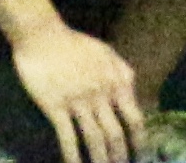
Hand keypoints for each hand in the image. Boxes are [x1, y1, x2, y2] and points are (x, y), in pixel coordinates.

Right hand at [9, 20, 143, 162]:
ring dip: (100, 159)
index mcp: (116, 81)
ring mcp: (78, 101)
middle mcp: (101, 94)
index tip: (142, 154)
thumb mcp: (107, 52)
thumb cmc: (75, 44)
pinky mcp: (56, 107)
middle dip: (120, 155)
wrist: (43, 36)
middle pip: (115, 133)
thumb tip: (134, 95)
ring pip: (94, 139)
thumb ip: (123, 73)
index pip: (134, 117)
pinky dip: (72, 156)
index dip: (140, 140)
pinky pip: (67, 137)